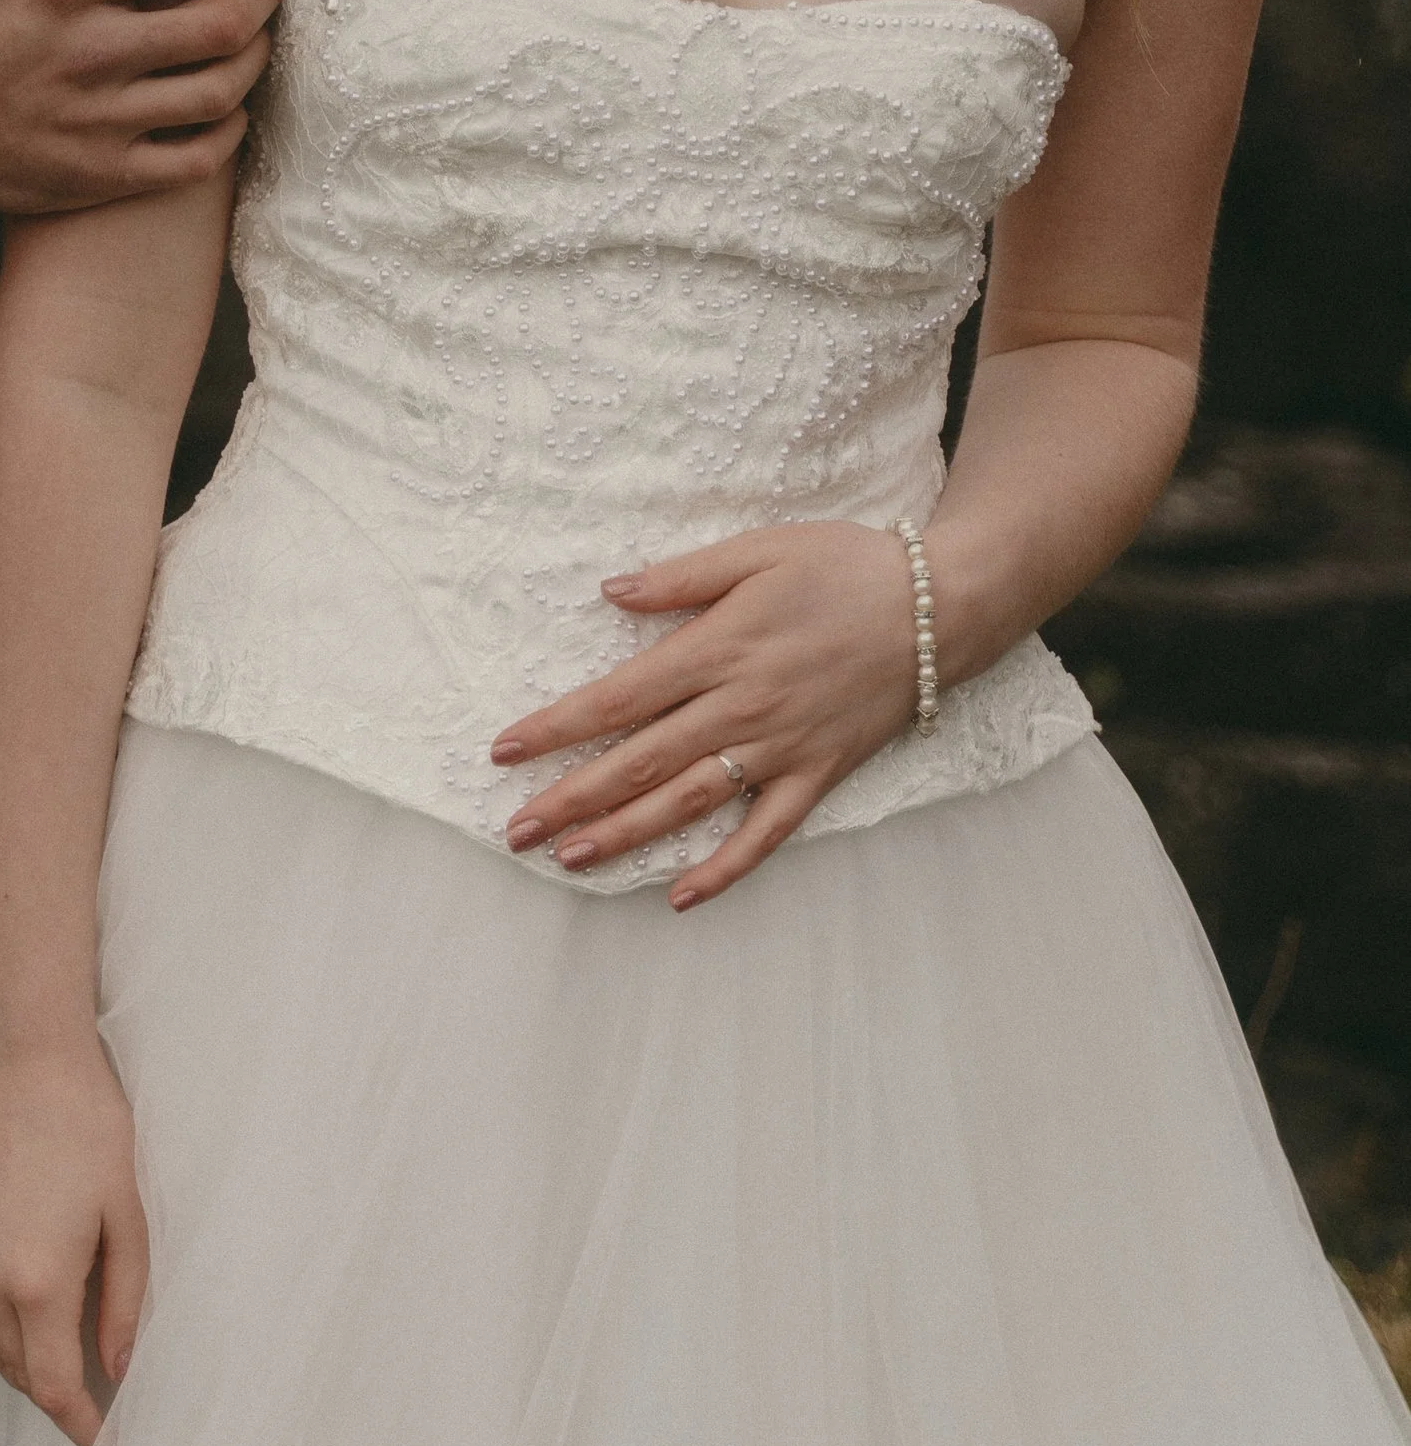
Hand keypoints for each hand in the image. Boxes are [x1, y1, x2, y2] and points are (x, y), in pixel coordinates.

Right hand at [0, 1040, 148, 1445]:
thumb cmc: (89, 1127)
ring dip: (27, 1367)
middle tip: (102, 1403)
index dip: (83, 1426)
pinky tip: (28, 1317)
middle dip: (59, 1399)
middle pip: (19, 1373)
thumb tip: (119, 1365)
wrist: (27, 1059)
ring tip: (70, 1363)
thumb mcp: (127, 1215)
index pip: (56, 1387)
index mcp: (38, 1282)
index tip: (109, 1445)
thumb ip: (123, 1301)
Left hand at [490, 521, 920, 908]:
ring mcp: (781, 748)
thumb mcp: (757, 550)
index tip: (505, 751)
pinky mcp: (819, 775)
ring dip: (625, 836)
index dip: (556, 729)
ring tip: (568, 858)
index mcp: (717, 649)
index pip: (617, 700)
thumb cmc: (843, 566)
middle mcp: (741, 707)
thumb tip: (608, 591)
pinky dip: (724, 868)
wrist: (940, 607)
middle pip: (639, 763)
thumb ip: (681, 578)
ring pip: (688, 804)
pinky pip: (765, 833)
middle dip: (570, 798)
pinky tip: (681, 896)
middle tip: (513, 831)